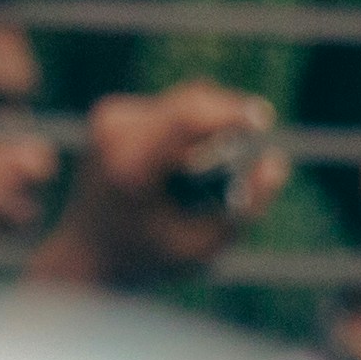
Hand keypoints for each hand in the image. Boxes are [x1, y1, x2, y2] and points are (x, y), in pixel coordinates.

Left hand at [29, 81, 281, 294]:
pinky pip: (171, 106)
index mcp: (132, 167)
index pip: (188, 116)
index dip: (233, 112)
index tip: (265, 120)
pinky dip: (186, 129)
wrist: (84, 255)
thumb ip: (248, 207)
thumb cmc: (147, 258)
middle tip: (229, 169)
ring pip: (186, 101)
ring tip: (188, 180)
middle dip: (224, 125)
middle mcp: (115, 134)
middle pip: (193, 101)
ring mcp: (109, 119)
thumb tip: (276, 161)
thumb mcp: (204, 246)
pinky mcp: (110, 113)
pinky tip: (172, 168)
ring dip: (205, 130)